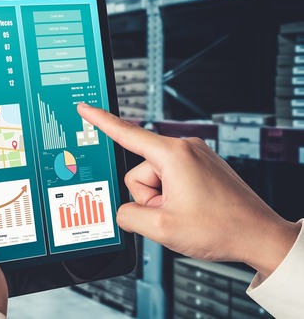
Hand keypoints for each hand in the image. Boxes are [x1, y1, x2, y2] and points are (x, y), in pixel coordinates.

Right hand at [78, 103, 300, 279]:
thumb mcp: (161, 229)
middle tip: (172, 215)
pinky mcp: (203, 167)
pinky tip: (193, 210)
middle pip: (140, 171)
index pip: (125, 133)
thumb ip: (127, 216)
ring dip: (162, 200)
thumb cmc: (222, 228)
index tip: (85, 108)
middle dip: (148, 197)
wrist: (260, 237)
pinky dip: (174, 197)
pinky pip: (172, 180)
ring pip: (155, 178)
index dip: (100, 120)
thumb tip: (123, 211)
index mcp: (173, 155)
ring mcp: (196, 157)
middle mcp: (186, 148)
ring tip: (187, 214)